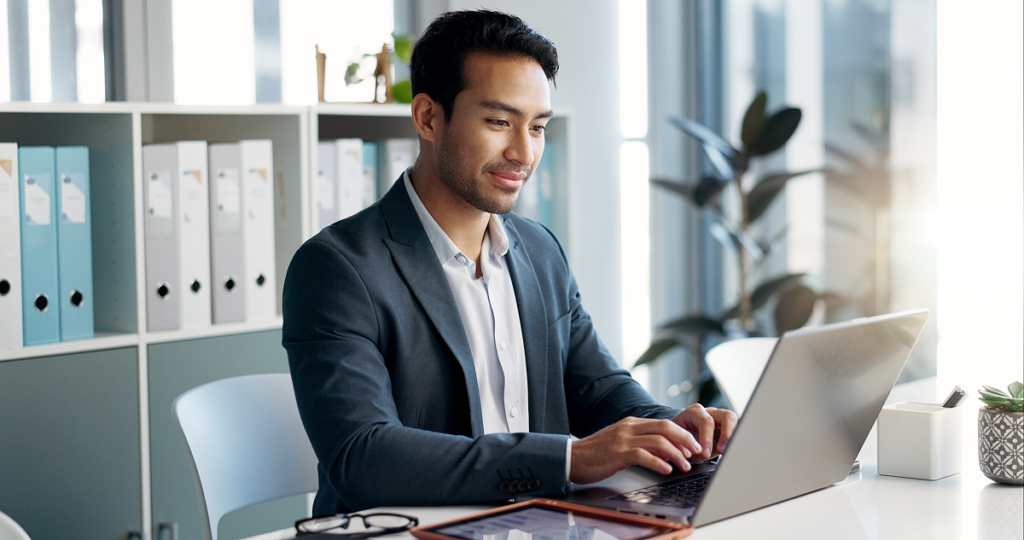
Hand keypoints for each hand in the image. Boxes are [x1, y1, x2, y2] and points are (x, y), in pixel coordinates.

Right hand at [569, 417, 702, 484]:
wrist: (572, 458)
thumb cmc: (596, 454)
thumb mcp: (621, 443)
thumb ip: (641, 444)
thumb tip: (665, 452)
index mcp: (631, 423)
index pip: (663, 423)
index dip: (682, 434)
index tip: (693, 446)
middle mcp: (629, 427)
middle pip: (665, 427)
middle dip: (685, 439)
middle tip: (696, 452)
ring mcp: (623, 439)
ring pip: (658, 441)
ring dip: (676, 454)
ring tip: (685, 465)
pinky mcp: (618, 452)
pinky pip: (643, 455)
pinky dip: (658, 462)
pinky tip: (666, 470)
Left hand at [671, 404, 737, 462]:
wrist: (678, 439)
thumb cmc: (677, 440)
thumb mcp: (677, 443)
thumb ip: (684, 446)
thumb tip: (694, 453)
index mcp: (694, 413)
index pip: (706, 421)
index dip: (707, 438)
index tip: (704, 453)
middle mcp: (710, 413)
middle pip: (727, 416)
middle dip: (726, 435)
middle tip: (721, 451)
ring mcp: (720, 419)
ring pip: (736, 422)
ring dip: (734, 437)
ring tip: (729, 451)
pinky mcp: (728, 428)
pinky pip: (739, 428)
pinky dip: (739, 438)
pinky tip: (736, 448)